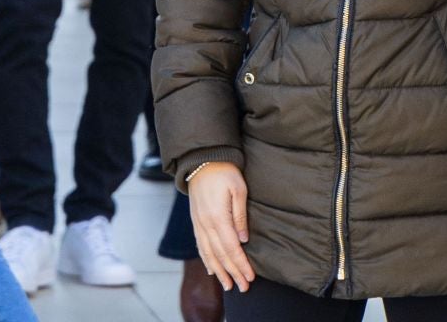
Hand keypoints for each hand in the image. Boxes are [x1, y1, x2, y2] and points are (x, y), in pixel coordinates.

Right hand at [188, 163, 254, 292]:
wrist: (201, 159)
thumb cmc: (224, 172)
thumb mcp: (238, 189)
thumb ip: (240, 215)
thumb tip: (243, 239)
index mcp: (218, 217)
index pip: (231, 248)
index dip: (241, 264)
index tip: (250, 277)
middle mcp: (206, 224)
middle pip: (220, 255)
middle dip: (232, 273)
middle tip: (243, 288)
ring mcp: (198, 223)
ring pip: (208, 254)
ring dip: (218, 271)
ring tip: (227, 285)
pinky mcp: (196, 221)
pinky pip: (200, 245)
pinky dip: (206, 260)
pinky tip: (211, 269)